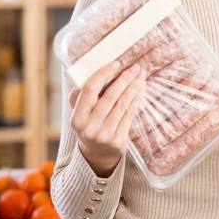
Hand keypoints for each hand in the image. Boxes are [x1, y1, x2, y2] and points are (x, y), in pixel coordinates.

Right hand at [69, 61, 146, 176]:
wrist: (97, 154)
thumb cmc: (88, 124)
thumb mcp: (78, 112)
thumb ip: (82, 95)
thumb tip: (95, 71)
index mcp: (77, 118)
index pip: (90, 90)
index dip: (103, 74)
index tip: (116, 64)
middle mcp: (90, 127)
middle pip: (110, 96)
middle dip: (125, 79)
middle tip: (136, 67)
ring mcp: (105, 135)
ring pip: (123, 104)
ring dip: (134, 87)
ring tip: (141, 76)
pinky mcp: (118, 140)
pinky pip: (130, 114)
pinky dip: (137, 99)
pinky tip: (141, 89)